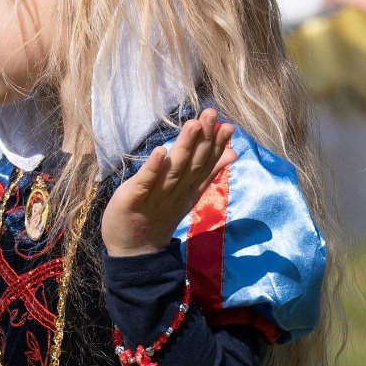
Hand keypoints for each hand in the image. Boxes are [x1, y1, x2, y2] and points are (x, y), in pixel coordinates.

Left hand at [101, 109, 235, 257]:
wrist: (133, 251)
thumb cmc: (157, 216)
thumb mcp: (186, 193)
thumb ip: (207, 173)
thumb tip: (232, 152)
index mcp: (188, 189)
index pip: (206, 164)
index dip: (217, 145)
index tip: (228, 125)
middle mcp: (175, 192)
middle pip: (193, 164)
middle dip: (203, 139)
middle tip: (211, 114)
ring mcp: (155, 196)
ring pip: (173, 170)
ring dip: (183, 147)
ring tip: (193, 125)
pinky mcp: (134, 199)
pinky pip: (145, 183)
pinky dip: (153, 168)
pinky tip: (160, 152)